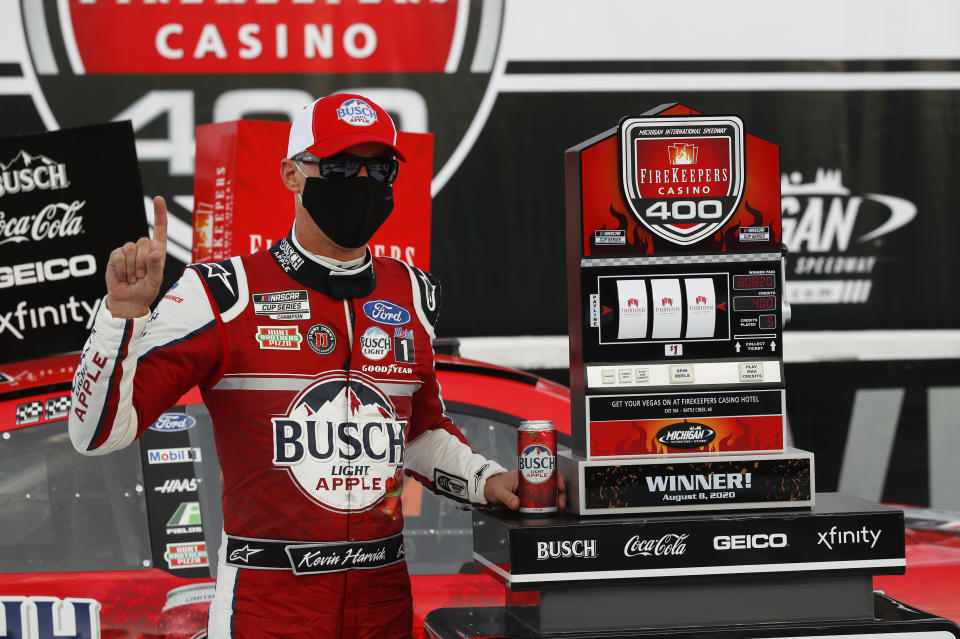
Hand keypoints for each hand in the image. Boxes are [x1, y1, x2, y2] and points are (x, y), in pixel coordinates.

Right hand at [105, 196, 167, 318]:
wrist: (128, 301)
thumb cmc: (146, 291)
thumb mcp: (156, 281)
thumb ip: (156, 267)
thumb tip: (156, 252)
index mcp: (157, 250)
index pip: (160, 228)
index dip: (159, 213)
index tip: (159, 198)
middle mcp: (143, 247)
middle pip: (143, 241)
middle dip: (143, 262)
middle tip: (142, 276)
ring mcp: (128, 251)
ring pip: (130, 249)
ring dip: (132, 268)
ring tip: (133, 277)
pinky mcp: (116, 256)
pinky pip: (118, 256)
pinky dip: (122, 270)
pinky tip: (123, 276)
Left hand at [484, 469, 566, 511]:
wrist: (487, 489)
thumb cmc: (493, 485)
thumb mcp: (499, 492)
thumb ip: (507, 498)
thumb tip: (517, 504)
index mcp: (525, 473)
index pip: (545, 471)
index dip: (556, 477)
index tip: (560, 487)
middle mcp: (531, 478)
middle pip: (551, 481)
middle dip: (559, 491)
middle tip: (561, 501)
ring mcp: (531, 486)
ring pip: (549, 489)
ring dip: (556, 497)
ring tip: (559, 506)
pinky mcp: (530, 495)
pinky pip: (543, 497)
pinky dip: (550, 501)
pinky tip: (552, 507)